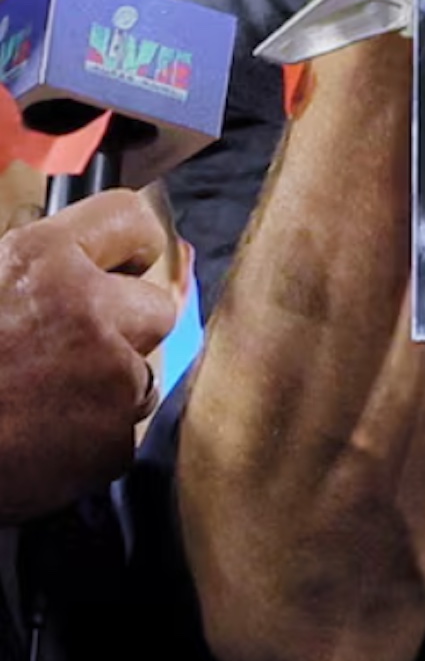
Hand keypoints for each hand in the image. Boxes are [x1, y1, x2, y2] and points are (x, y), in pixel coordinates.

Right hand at [0, 190, 179, 521]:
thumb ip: (32, 273)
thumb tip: (88, 264)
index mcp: (40, 258)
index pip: (129, 218)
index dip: (133, 245)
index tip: (127, 263)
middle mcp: (86, 306)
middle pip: (157, 307)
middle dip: (125, 331)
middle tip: (68, 353)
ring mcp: (108, 373)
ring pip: (140, 375)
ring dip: (105, 389)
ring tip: (38, 404)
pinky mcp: (113, 436)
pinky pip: (120, 430)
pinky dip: (90, 439)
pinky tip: (41, 442)